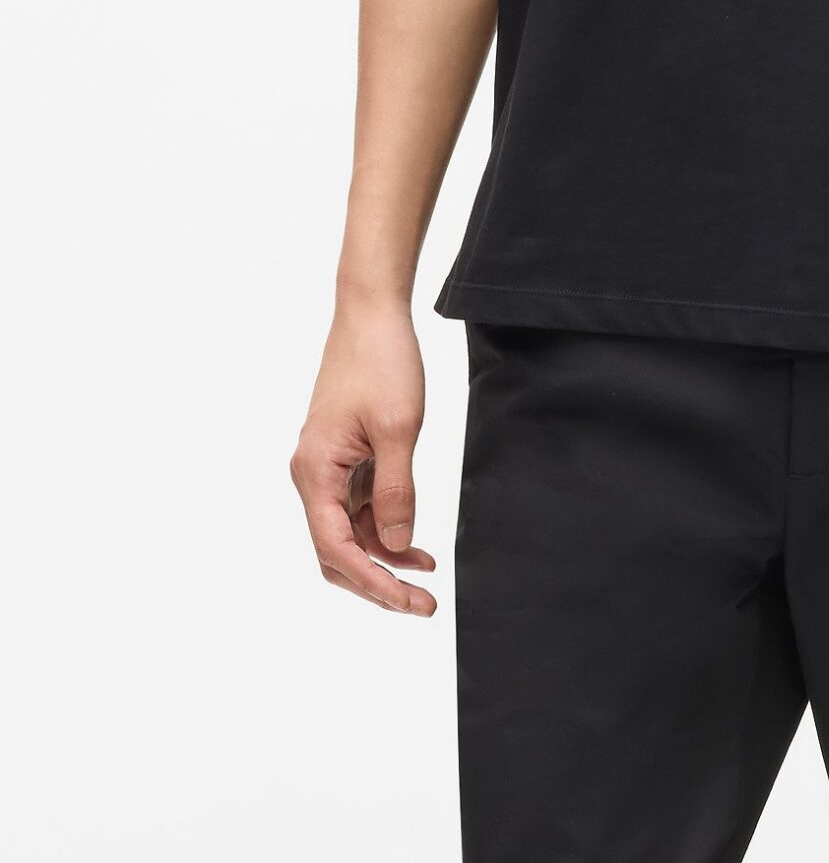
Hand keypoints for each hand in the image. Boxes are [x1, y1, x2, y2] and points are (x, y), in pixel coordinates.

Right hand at [290, 297, 437, 614]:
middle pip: (336, 551)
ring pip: (349, 532)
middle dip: (377, 581)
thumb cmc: (382, 361)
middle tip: (422, 605)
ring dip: (384, 556)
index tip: (409, 603)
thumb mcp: (398, 429)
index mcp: (315, 472)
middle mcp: (312, 475)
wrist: (372, 312)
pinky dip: (383, 526)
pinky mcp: (343, 456)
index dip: (373, 583)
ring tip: (426, 575)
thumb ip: (396, 491)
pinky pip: (358, 506)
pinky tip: (413, 540)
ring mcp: (327, 467)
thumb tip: (394, 546)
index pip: (336, 548)